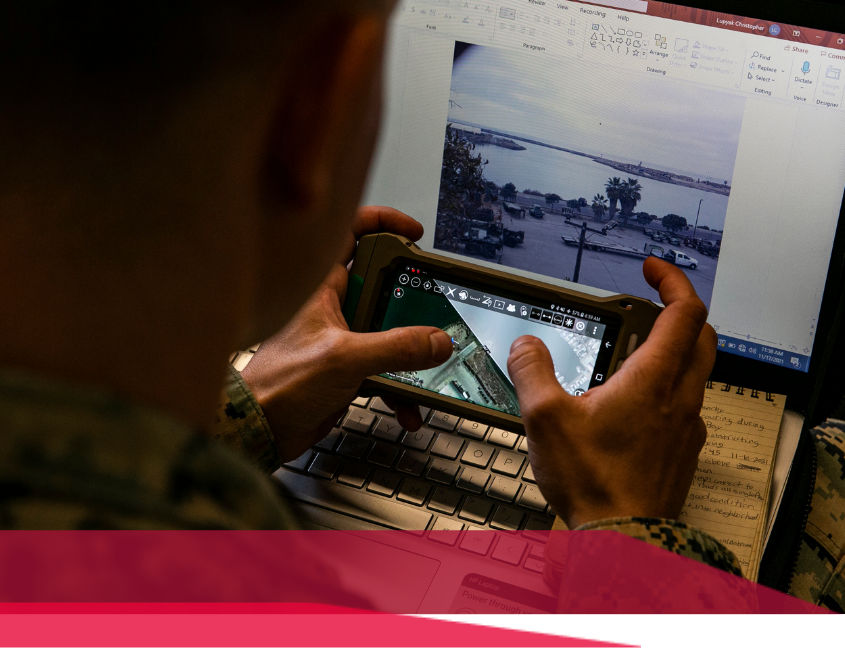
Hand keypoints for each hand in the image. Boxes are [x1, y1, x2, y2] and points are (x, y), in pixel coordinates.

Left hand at [240, 206, 452, 462]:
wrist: (261, 430)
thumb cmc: (278, 385)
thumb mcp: (344, 359)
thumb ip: (395, 348)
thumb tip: (436, 340)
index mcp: (323, 287)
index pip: (352, 233)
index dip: (384, 223)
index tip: (414, 234)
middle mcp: (334, 307)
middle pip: (384, 284)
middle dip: (412, 297)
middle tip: (432, 304)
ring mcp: (343, 338)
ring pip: (390, 331)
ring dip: (411, 352)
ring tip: (427, 365)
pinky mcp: (348, 369)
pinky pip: (386, 369)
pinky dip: (401, 387)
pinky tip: (408, 406)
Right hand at [507, 258, 715, 528]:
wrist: (624, 539)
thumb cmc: (594, 483)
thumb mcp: (545, 419)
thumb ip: (531, 371)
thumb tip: (526, 345)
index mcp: (653, 380)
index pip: (685, 312)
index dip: (672, 280)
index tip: (652, 269)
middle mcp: (679, 398)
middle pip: (702, 336)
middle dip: (681, 309)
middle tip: (655, 302)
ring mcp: (686, 426)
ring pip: (697, 371)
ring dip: (677, 349)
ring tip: (638, 351)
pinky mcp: (682, 450)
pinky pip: (687, 404)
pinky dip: (670, 387)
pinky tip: (637, 404)